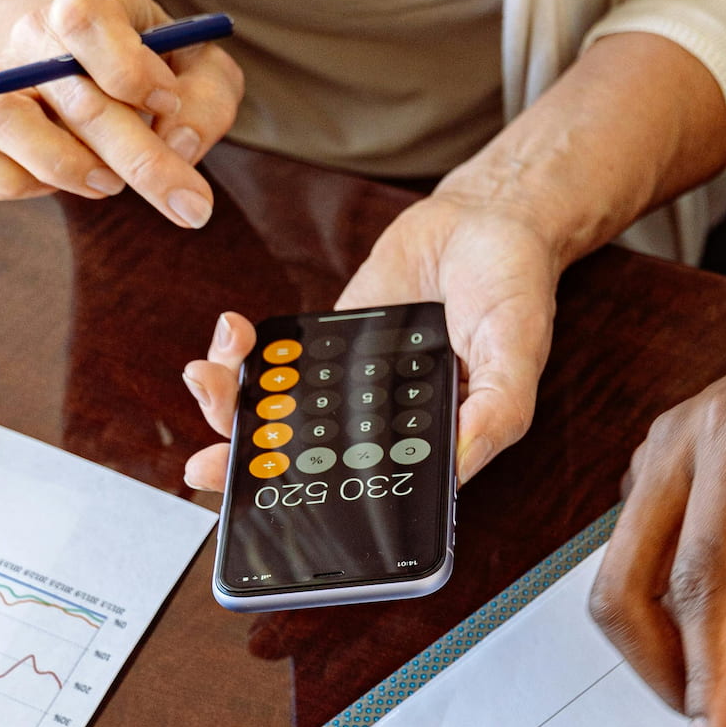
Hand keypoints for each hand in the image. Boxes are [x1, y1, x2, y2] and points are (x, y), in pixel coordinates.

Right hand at [0, 0, 242, 228]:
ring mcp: (0, 81)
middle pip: (70, 94)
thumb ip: (207, 100)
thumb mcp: (205, 69)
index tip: (168, 100)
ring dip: (68, 167)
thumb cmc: (161, 67)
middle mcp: (36, 34)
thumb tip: (176, 142)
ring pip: (4, 122)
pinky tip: (62, 186)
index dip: (130, 70)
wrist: (104, 64)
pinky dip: (11, 182)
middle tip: (189, 202)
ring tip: (112, 182)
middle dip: (140, 159)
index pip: (83, 17)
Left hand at [182, 29, 725, 495]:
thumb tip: (455, 464)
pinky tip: (233, 338)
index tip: (258, 504)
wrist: (487, 221)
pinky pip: (280, 364)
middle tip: (207, 462)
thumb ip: (494, 411)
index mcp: (430, 446)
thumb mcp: (518, 352)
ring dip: (233, 405)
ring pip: (282, 416)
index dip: (308, 506)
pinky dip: (247, 357)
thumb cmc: (514, 290)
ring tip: (210, 379)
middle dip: (247, 465)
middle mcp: (384, 426)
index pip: (362, 494)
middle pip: (306, 462)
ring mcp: (350, 386)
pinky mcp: (330, 345)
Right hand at [588, 180, 725, 726]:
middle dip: (663, 671)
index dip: (703, 663)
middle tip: (722, 726)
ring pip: (625, 584)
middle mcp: (675, 445)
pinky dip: (679, 617)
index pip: (701, 571)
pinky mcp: (655, 483)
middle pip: (626, 586)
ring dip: (672, 650)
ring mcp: (655, 462)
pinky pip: (645, 567)